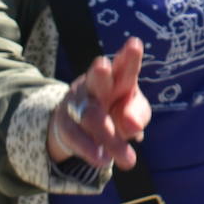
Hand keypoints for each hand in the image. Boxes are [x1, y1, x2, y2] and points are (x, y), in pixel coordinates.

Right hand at [47, 37, 151, 169]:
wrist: (82, 125)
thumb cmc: (116, 110)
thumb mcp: (132, 110)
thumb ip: (137, 114)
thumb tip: (134, 127)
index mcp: (117, 79)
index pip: (124, 67)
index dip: (129, 57)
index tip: (134, 43)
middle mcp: (95, 87)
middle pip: (97, 79)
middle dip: (99, 72)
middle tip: (102, 65)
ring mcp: (78, 104)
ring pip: (90, 115)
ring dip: (108, 135)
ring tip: (128, 158)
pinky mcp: (66, 125)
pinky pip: (76, 136)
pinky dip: (90, 149)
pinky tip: (103, 160)